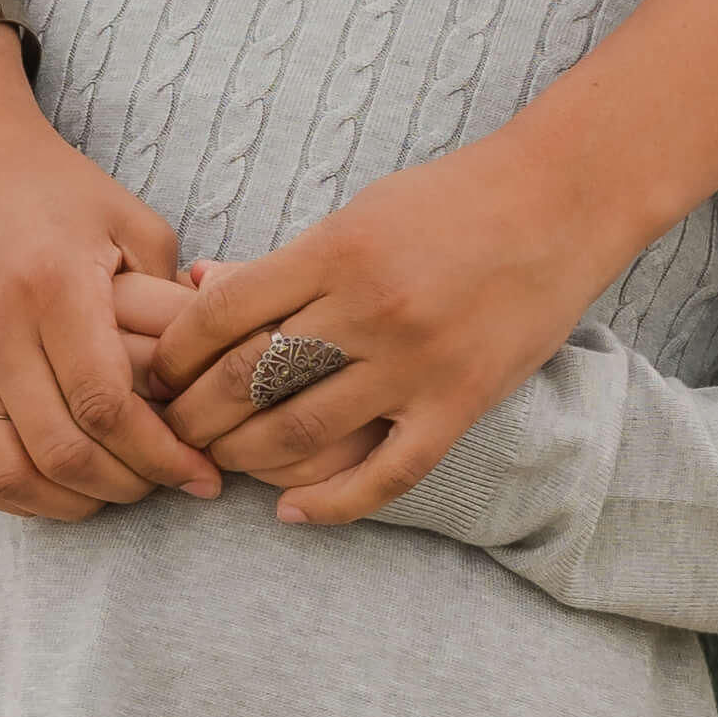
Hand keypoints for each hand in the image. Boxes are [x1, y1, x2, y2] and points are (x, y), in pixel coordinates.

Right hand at [0, 30, 219, 521]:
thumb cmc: (59, 194)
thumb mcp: (130, 224)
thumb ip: (175, 300)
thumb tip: (219, 372)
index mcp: (53, 286)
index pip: (106, 403)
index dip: (160, 454)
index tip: (202, 473)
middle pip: (63, 449)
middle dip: (129, 484)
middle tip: (170, 484)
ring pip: (11, 472)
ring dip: (73, 501)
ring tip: (119, 490)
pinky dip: (20, 495)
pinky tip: (64, 488)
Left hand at [149, 116, 619, 523]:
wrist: (561, 203)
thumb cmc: (452, 200)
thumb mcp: (360, 212)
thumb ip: (288, 261)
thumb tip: (201, 287)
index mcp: (336, 250)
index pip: (222, 313)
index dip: (175, 353)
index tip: (157, 374)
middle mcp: (369, 308)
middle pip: (248, 379)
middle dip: (193, 414)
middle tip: (168, 431)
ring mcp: (416, 361)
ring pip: (301, 432)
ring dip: (245, 458)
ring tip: (219, 464)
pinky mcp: (460, 403)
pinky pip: (385, 473)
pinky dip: (331, 505)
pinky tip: (292, 515)